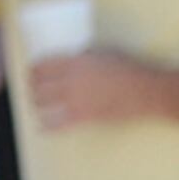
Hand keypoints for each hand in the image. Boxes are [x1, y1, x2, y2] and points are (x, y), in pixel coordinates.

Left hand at [24, 47, 161, 129]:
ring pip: (43, 104)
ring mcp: (76, 100)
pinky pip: (58, 124)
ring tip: (37, 105)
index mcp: (73, 62)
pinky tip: (42, 128)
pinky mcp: (85, 117)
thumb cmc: (128, 68)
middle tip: (33, 89)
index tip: (31, 73)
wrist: (146, 91)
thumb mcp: (103, 52)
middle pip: (38, 85)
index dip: (32, 70)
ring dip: (36, 105)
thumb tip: (73, 57)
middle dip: (32, 88)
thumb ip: (84, 55)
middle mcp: (70, 80)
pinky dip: (47, 127)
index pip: (40, 66)